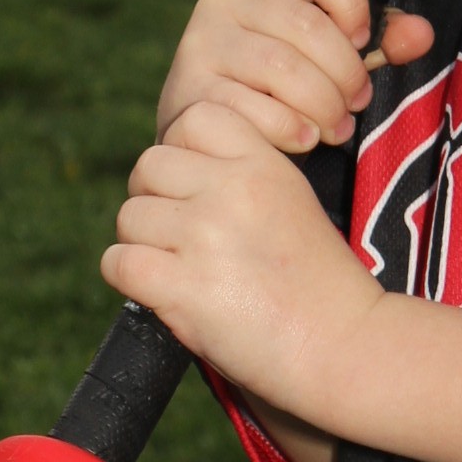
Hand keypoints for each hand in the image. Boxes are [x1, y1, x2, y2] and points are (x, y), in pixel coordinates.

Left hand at [102, 98, 390, 418]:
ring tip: (180, 268)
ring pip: (129, 216)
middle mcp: (231, 190)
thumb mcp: (293, 203)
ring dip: (143, 243)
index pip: (194, 118)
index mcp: (264, 164)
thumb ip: (240, 178)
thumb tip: (172, 174)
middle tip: (180, 235)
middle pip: (149, 165)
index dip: (184, 152)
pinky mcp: (182, 286)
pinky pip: (118, 262)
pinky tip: (163, 292)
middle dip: (155, 198)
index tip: (199, 188)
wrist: (342, 343)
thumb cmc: (318, 283)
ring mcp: (204, 236)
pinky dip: (130, 279)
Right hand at [154, 0, 433, 154]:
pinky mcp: (190, 90)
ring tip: (336, 127)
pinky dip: (291, 130)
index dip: (355, 2)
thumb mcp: (331, 51)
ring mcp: (203, 43)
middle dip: (347, 74)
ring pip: (283, 70)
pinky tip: (304, 138)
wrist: (210, 127)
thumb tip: (421, 35)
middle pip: (310, 26)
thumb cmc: (282, 82)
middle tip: (356, 102)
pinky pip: (254, 110)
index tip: (363, 41)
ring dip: (324, 106)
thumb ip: (381, 40)